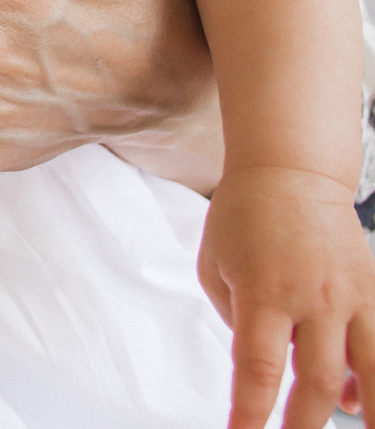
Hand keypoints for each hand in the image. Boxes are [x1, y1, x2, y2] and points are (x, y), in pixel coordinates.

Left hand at [198, 167, 374, 428]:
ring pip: (369, 369)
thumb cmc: (243, 218)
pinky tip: (359, 403)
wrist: (291, 173)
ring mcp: (350, 296)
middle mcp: (312, 298)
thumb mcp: (217, 268)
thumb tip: (272, 371)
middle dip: (304, 424)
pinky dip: (373, 380)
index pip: (257, 367)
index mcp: (263, 291)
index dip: (252, 411)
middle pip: (313, 380)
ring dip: (367, 411)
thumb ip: (239, 322)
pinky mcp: (374, 292)